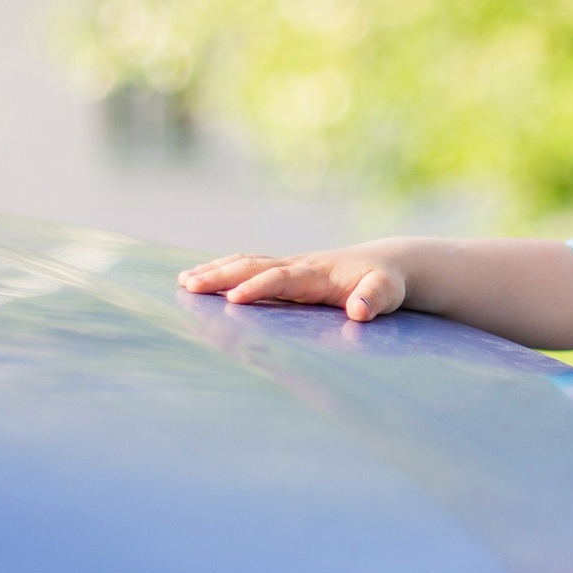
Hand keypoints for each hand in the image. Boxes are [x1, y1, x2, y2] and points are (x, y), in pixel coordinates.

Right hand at [177, 248, 407, 321]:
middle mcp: (298, 266)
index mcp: (318, 274)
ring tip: (184, 282)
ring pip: (246, 263)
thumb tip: (359, 310)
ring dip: (215, 271)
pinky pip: (248, 267)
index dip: (259, 287)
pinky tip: (197, 280)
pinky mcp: (284, 271)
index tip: (234, 299)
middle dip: (222, 276)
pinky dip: (223, 270)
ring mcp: (289, 266)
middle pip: (254, 266)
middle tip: (190, 286)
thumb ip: (375, 299)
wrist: (385, 264)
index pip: (283, 279)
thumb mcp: (388, 292)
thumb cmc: (386, 282)